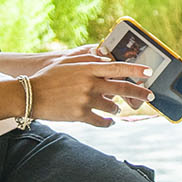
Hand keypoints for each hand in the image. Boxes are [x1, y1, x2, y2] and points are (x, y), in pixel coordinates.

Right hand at [29, 52, 149, 127]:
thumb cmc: (49, 77)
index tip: (149, 72)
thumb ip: (88, 60)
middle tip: (151, 95)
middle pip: (122, 88)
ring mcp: (85, 100)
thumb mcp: (68, 62)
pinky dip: (108, 122)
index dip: (135, 70)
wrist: (30, 95)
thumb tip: (107, 59)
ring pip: (113, 106)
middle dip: (140, 92)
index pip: (117, 67)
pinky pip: (102, 121)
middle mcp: (89, 83)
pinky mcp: (80, 115)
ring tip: (115, 108)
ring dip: (117, 108)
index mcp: (87, 68)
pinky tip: (109, 122)